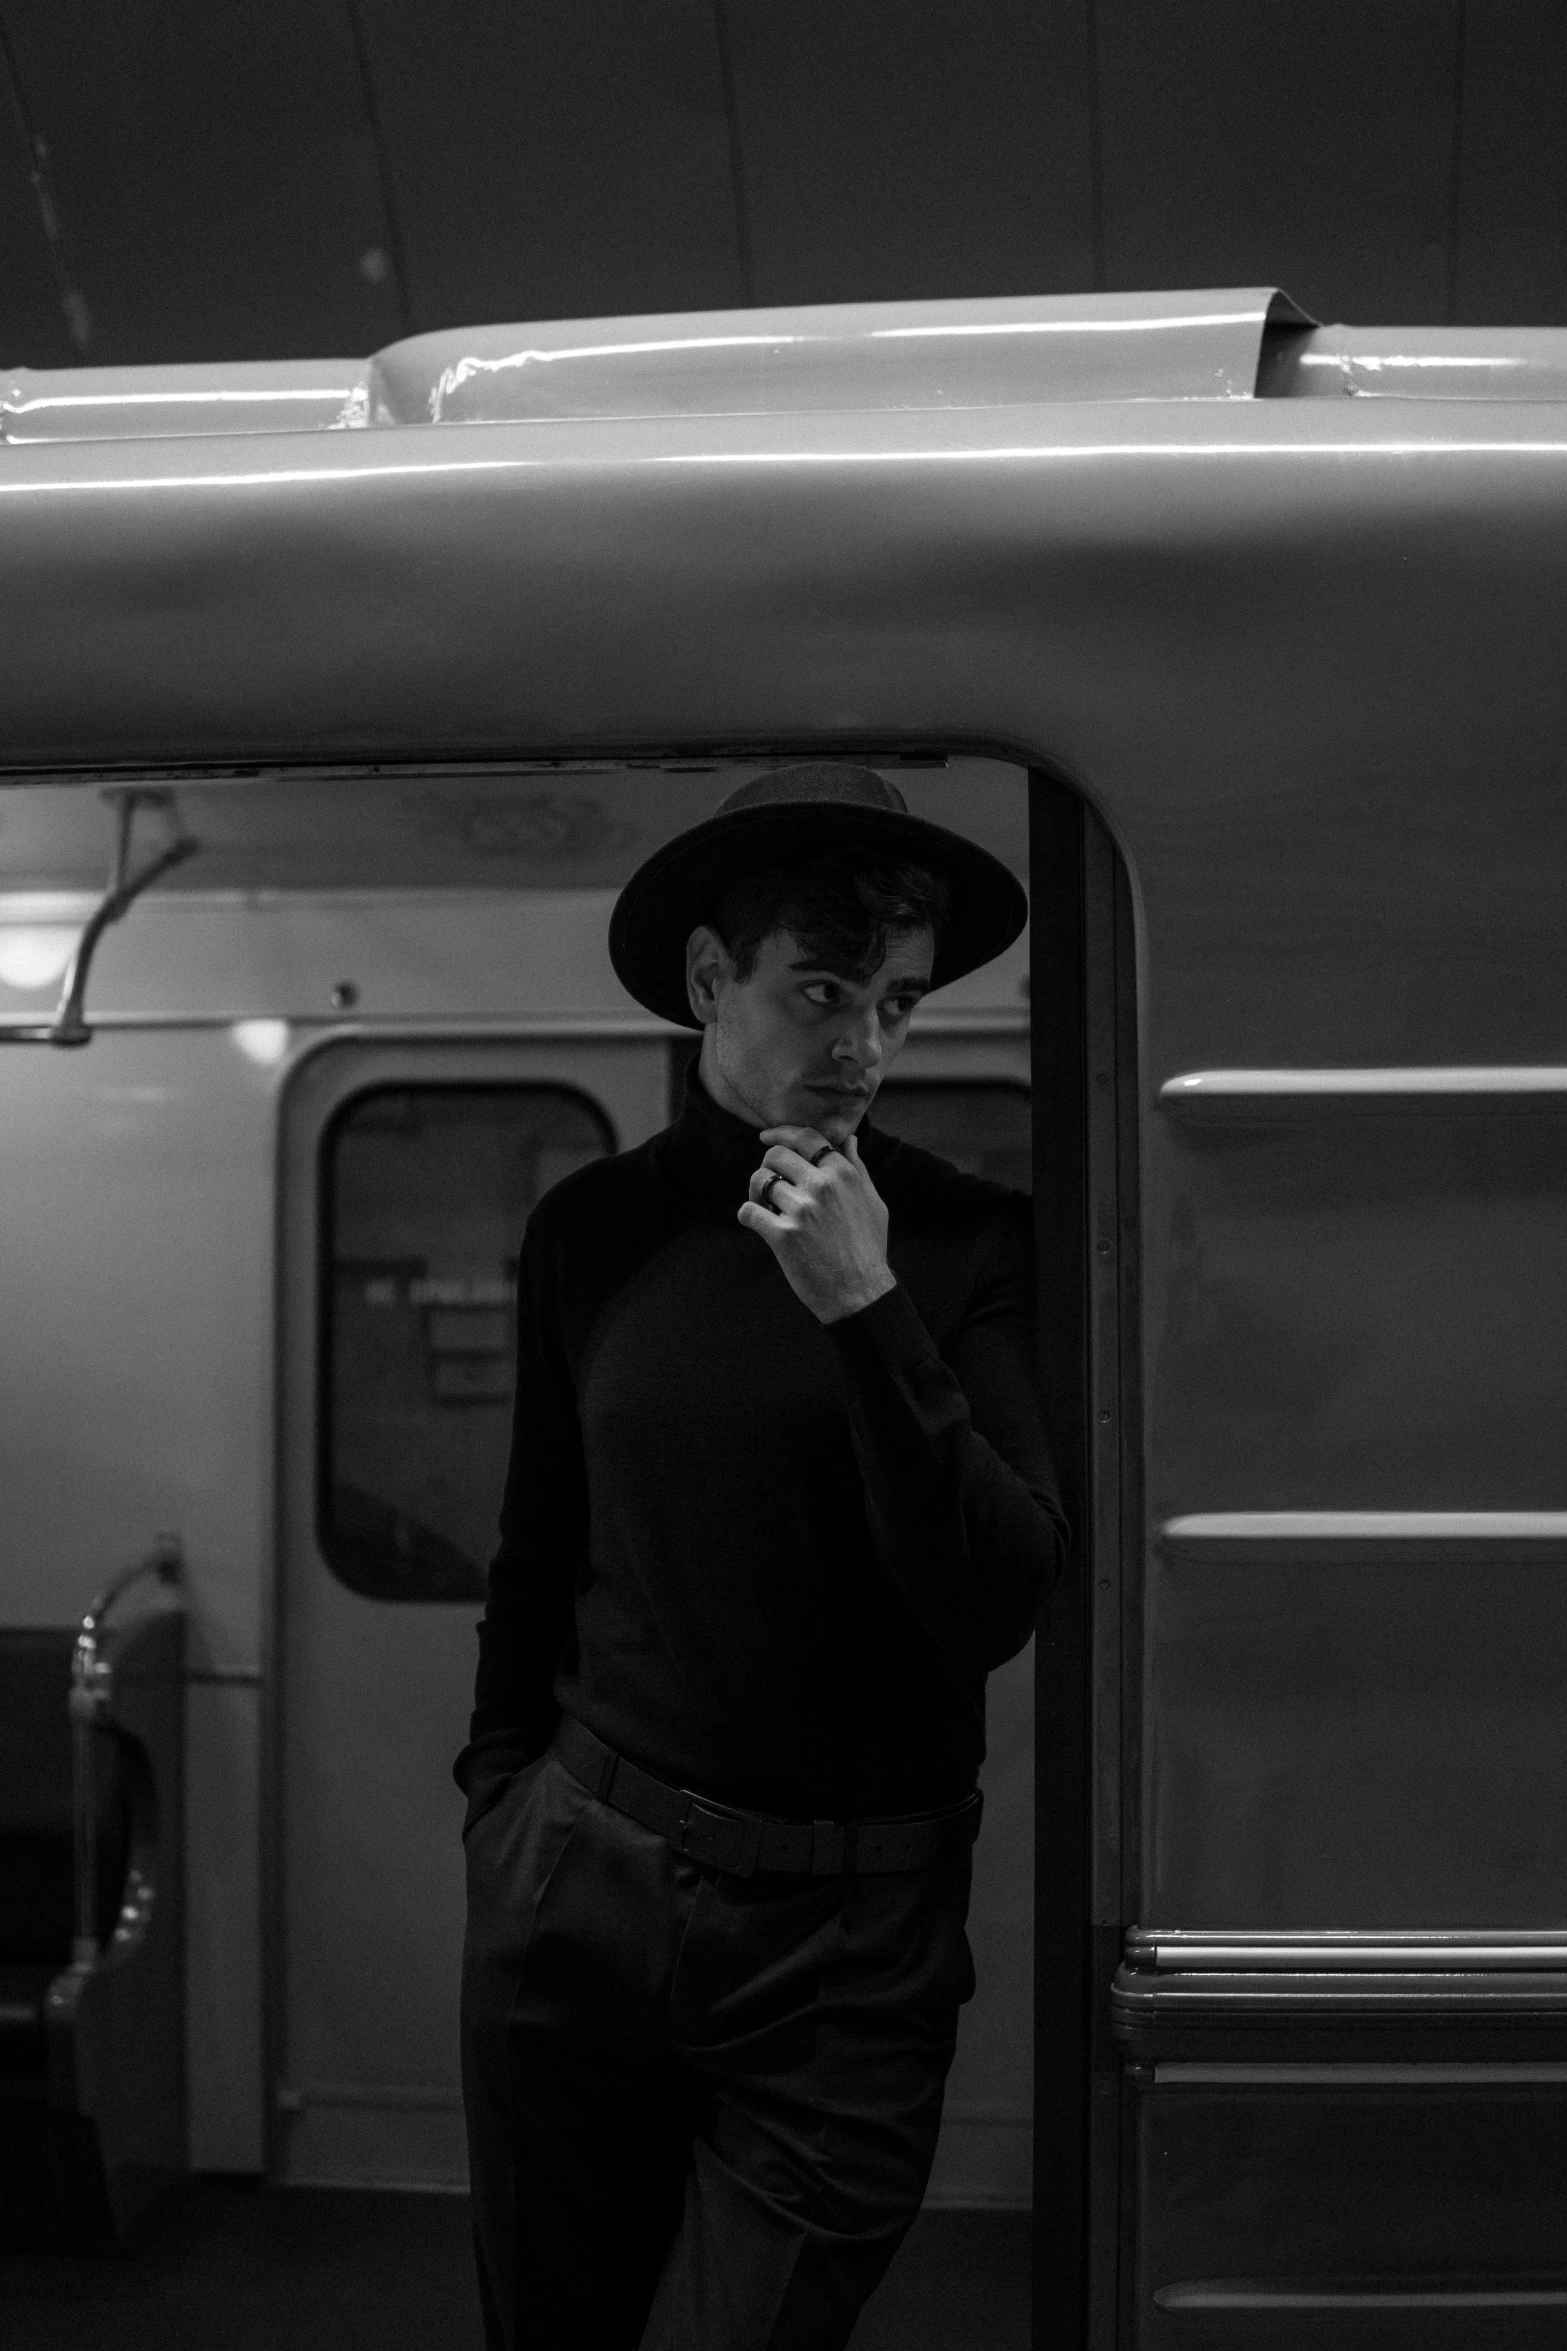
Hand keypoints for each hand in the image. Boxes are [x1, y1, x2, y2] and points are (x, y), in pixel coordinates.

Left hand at [737, 1124, 897, 1324]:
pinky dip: (747, 1215)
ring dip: (756, 1192)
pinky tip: (755, 1223)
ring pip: (760, 1180)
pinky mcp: (783, 1235)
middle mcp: (822, 1186)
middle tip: (769, 1184)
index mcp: (843, 1174)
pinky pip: (749, 1211)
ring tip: (765, 1207)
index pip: (806, 1137)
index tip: (766, 1137)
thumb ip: (858, 1168)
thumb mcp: (873, 1202)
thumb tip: (849, 1140)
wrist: (861, 1292)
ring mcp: (802, 1210)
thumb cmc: (868, 1248)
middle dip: (767, 1166)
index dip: (781, 1133)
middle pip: (776, 1155)